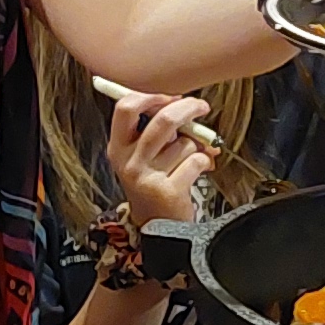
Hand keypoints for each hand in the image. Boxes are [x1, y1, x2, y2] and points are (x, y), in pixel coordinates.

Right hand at [107, 91, 211, 227]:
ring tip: (190, 159)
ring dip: (196, 146)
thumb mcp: (140, 157)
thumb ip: (152, 130)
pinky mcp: (169, 190)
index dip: (151, 96)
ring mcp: (148, 177)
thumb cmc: (153, 184)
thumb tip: (178, 102)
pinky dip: (205, 162)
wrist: (157, 227)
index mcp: (118, 148)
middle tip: (201, 107)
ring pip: (185, 143)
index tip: (169, 96)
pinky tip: (198, 171)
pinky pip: (197, 161)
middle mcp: (129, 162)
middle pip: (163, 120)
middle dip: (188, 108)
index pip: (125, 108)